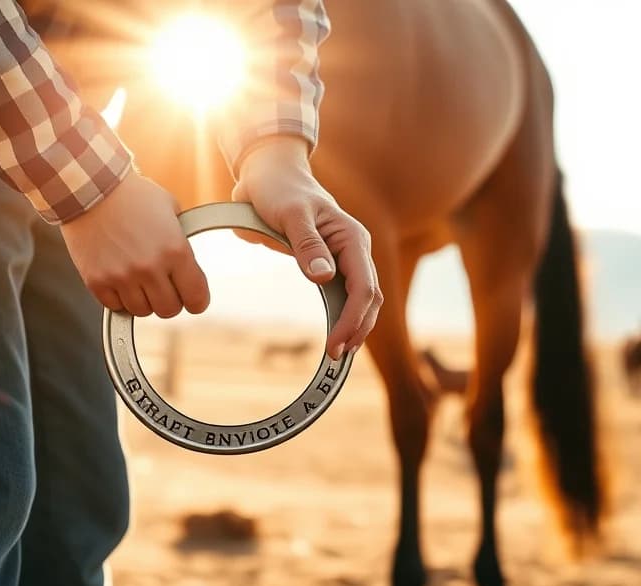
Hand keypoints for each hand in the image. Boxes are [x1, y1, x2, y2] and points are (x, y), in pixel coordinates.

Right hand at [61, 173, 209, 317]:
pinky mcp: (97, 281)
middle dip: (169, 300)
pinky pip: (115, 306)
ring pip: (142, 311)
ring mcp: (122, 277)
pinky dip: (118, 297)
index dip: (197, 300)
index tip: (193, 298)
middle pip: (169, 310)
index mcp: (175, 250)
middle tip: (163, 287)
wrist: (91, 187)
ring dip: (143, 299)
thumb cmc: (132, 195)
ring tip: (138, 279)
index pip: (197, 298)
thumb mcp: (171, 210)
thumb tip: (188, 264)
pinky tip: (119, 278)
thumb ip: (181, 240)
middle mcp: (150, 268)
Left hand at [232, 136, 381, 359]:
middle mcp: (355, 250)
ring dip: (355, 326)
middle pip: (370, 298)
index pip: (364, 287)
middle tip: (335, 356)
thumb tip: (325, 277)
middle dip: (357, 328)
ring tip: (338, 352)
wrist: (269, 175)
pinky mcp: (331, 264)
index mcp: (352, 238)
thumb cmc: (279, 190)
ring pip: (363, 300)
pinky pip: (345, 295)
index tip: (334, 344)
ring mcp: (345, 258)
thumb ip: (307, 244)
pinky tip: (337, 335)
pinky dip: (345, 317)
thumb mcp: (290, 214)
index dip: (353, 319)